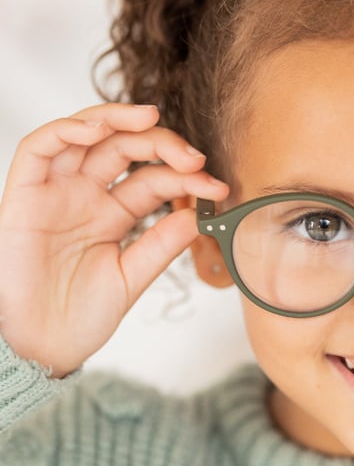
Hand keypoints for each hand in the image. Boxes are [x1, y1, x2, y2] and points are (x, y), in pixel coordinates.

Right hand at [0, 103, 229, 376]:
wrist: (41, 348)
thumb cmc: (80, 316)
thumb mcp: (132, 276)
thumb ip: (162, 244)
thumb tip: (199, 213)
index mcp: (115, 213)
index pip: (154, 179)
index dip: (186, 177)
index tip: (217, 187)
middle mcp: (86, 195)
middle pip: (125, 148)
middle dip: (162, 143)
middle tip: (193, 156)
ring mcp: (56, 192)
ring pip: (84, 135)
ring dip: (116, 119)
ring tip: (149, 117)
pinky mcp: (23, 195)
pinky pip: (39, 149)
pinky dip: (66, 131)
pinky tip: (98, 129)